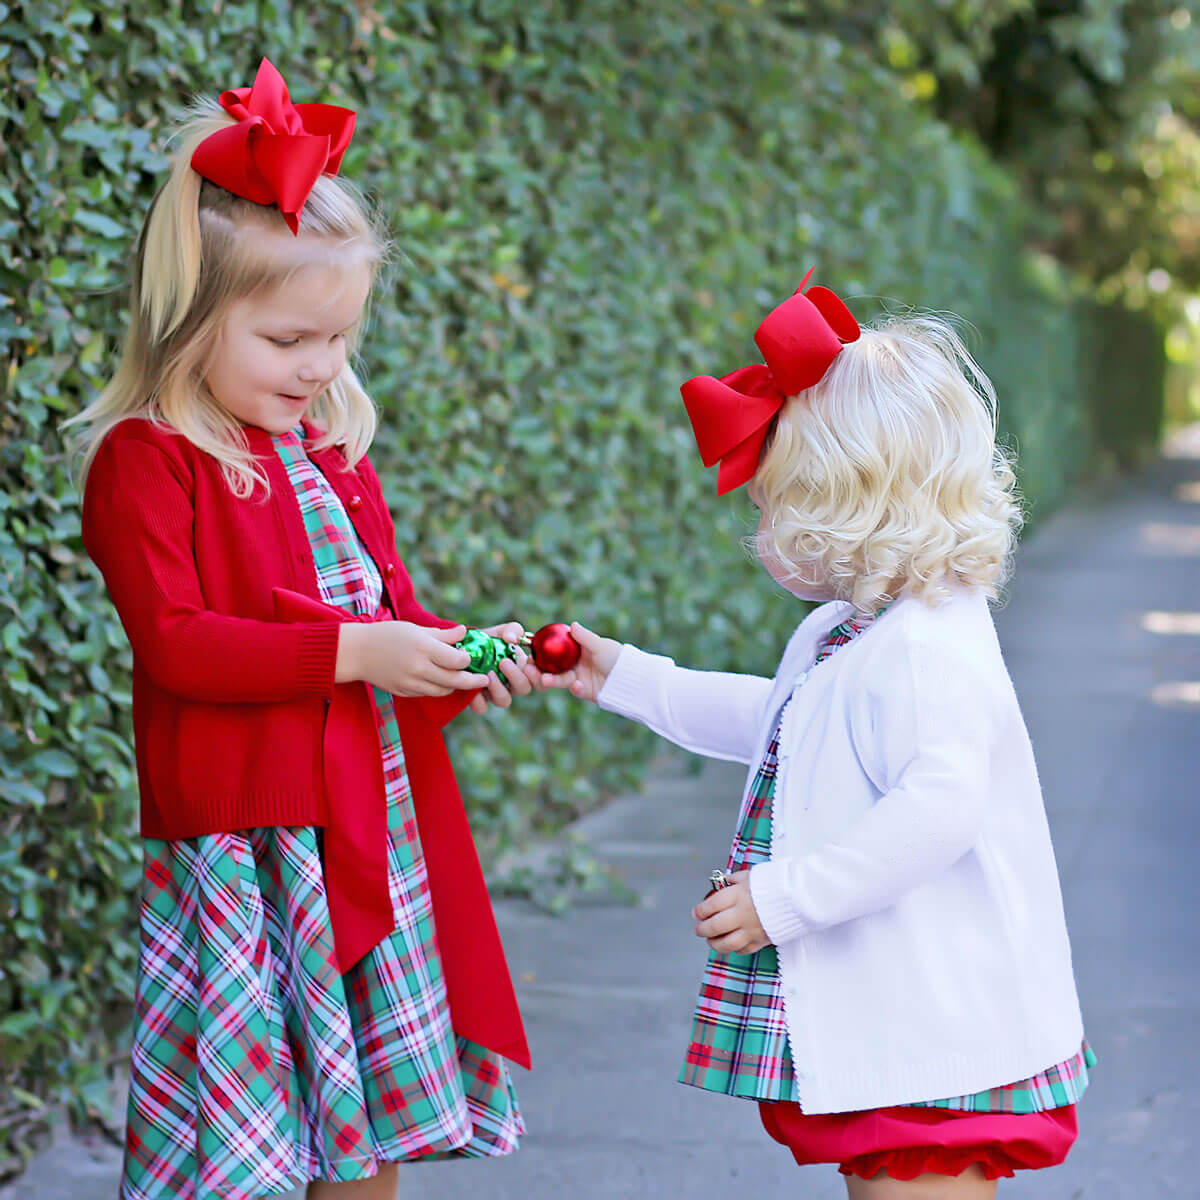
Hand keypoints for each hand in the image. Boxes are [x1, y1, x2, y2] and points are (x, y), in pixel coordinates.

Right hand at [345, 621, 482, 696]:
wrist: (357, 652)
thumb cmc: (387, 635)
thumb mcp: (416, 628)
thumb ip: (443, 634)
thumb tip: (465, 632)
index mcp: (423, 648)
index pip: (457, 660)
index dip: (467, 659)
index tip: (471, 656)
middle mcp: (418, 668)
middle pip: (455, 680)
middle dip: (472, 681)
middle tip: (484, 679)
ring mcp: (411, 683)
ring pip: (443, 691)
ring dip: (455, 686)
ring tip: (462, 680)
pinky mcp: (404, 692)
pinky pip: (428, 694)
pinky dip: (438, 689)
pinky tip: (441, 682)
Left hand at [468, 622, 533, 714]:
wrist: (466, 646)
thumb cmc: (492, 639)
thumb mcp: (504, 631)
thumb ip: (513, 631)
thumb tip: (511, 639)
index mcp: (525, 669)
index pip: (541, 680)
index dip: (540, 676)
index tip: (531, 663)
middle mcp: (513, 684)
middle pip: (524, 689)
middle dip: (516, 676)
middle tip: (504, 662)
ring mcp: (496, 693)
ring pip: (504, 701)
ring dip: (498, 688)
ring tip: (488, 673)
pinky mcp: (479, 700)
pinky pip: (482, 707)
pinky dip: (478, 699)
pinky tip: (473, 687)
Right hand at [523, 621, 621, 702]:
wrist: (631, 678)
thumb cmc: (617, 657)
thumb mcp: (600, 645)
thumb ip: (585, 637)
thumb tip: (572, 625)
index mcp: (576, 650)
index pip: (553, 650)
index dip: (540, 652)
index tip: (529, 653)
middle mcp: (574, 663)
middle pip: (550, 667)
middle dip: (538, 669)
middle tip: (528, 670)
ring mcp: (577, 677)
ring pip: (558, 679)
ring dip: (550, 680)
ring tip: (544, 680)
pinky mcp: (583, 691)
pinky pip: (574, 689)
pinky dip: (573, 688)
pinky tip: (576, 685)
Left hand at [691, 871, 769, 954]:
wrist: (799, 897)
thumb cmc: (775, 884)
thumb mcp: (751, 875)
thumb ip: (734, 880)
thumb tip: (725, 882)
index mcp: (737, 896)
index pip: (710, 906)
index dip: (700, 911)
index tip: (696, 913)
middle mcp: (741, 914)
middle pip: (714, 926)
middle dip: (702, 929)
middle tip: (698, 929)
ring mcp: (751, 930)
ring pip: (725, 944)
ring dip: (714, 943)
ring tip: (710, 940)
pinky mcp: (761, 941)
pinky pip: (742, 950)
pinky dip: (733, 949)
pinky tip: (729, 945)